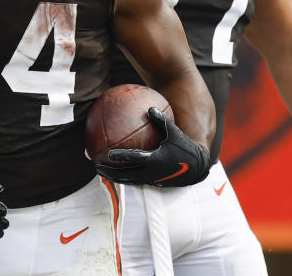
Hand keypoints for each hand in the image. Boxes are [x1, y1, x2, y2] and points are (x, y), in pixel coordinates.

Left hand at [94, 107, 210, 186]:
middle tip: (95, 165)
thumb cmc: (184, 147)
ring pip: (128, 180)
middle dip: (109, 172)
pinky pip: (134, 181)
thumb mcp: (175, 133)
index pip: (135, 158)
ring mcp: (151, 180)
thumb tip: (149, 108)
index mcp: (156, 159)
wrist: (196, 168)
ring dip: (113, 177)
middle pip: (126, 175)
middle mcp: (151, 172)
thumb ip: (162, 120)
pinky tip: (114, 172)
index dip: (121, 156)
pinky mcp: (152, 183)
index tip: (109, 154)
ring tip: (100, 172)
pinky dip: (123, 178)